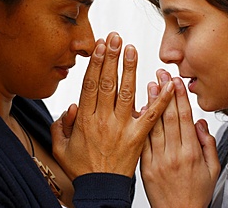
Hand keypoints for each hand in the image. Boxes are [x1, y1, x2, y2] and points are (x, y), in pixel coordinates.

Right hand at [51, 33, 174, 179]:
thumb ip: (60, 126)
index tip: (99, 46)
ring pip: (127, 93)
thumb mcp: (61, 148)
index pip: (90, 85)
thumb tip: (70, 106)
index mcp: (85, 120)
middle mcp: (103, 120)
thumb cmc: (82, 168)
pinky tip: (168, 83)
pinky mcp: (138, 136)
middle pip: (108, 83)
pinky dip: (161, 98)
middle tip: (116, 38)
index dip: (95, 64)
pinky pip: (151, 114)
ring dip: (130, 69)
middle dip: (111, 58)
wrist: (102, 189)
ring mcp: (122, 127)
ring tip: (132, 50)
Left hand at [141, 69, 219, 207]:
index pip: (184, 118)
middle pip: (168, 117)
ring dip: (152, 103)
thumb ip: (208, 145)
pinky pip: (143, 141)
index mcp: (191, 153)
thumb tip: (200, 123)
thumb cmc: (196, 193)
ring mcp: (157, 159)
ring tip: (150, 84)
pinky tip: (140, 109)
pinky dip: (141, 124)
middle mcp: (173, 154)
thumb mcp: (212, 170)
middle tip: (161, 74)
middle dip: (165, 92)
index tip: (176, 81)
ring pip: (154, 125)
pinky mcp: (145, 165)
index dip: (179, 97)